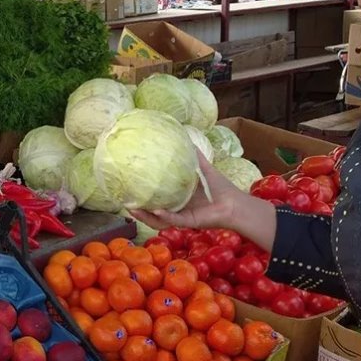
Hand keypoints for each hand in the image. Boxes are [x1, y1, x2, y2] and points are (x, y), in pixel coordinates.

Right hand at [130, 154, 277, 250]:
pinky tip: (156, 210)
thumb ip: (194, 156)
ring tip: (133, 209)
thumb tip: (184, 137)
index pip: (155, 200)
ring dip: (145, 216)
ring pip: (158, 221)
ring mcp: (181, 217)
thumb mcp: (203, 169)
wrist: (235, 204)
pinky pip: (173, 220)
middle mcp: (176, 210)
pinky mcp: (189, 223)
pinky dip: (164, 216)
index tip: (129, 188)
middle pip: (152, 213)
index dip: (141, 196)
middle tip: (124, 203)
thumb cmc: (220, 188)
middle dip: (138, 211)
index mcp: (177, 199)